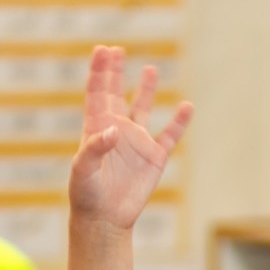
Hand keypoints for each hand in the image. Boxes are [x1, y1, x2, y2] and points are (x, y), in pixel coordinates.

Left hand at [68, 45, 193, 230]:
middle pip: (115, 93)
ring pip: (142, 109)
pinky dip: (179, 122)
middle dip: (115, 72)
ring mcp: (136, 142)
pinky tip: (186, 106)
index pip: (97, 93)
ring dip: (145, 89)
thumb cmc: (86, 196)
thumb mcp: (83, 172)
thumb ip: (94, 149)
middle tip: (116, 49)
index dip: (99, 71)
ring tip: (150, 69)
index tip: (102, 50)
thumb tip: (113, 129)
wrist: (104, 220)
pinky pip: (170, 135)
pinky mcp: (154, 158)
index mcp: (95, 128)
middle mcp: (116, 130)